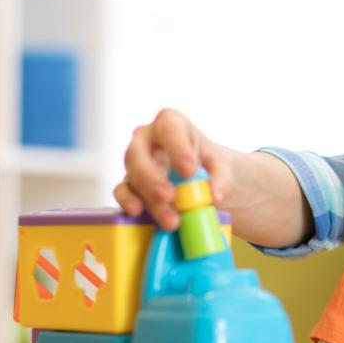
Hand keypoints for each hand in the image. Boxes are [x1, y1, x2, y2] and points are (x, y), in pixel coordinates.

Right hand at [113, 108, 233, 229]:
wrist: (199, 176)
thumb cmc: (206, 162)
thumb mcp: (220, 164)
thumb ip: (222, 177)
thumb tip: (215, 196)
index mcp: (170, 123)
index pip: (168, 127)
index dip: (176, 148)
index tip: (190, 171)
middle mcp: (146, 138)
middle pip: (139, 152)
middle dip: (153, 177)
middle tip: (169, 197)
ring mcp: (134, 161)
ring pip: (133, 175)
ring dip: (149, 198)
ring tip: (171, 219)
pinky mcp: (129, 183)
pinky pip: (121, 190)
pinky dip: (128, 201)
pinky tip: (138, 212)